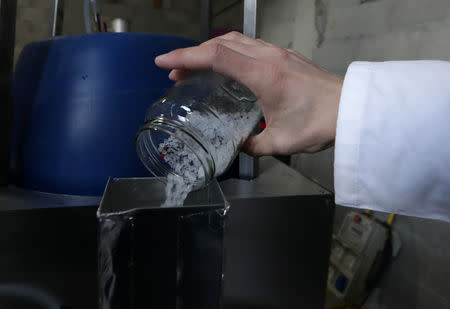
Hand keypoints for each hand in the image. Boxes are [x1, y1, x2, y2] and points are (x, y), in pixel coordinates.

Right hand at [155, 32, 342, 155]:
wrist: (352, 108)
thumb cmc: (321, 123)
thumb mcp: (281, 142)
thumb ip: (252, 145)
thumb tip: (235, 146)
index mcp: (264, 75)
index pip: (216, 56)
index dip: (186, 57)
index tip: (164, 62)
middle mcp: (269, 57)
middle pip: (221, 43)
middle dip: (192, 55)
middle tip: (174, 72)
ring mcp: (278, 53)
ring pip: (235, 40)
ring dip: (210, 50)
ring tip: (195, 67)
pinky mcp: (285, 56)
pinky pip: (250, 45)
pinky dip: (229, 50)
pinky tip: (225, 65)